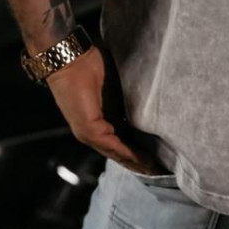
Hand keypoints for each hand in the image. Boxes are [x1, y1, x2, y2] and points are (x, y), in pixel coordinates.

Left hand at [44, 43, 165, 174]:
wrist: (69, 58)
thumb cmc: (90, 66)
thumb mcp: (115, 87)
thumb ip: (126, 101)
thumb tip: (146, 109)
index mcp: (98, 122)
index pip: (119, 142)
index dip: (137, 151)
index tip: (156, 158)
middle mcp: (91, 132)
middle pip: (119, 153)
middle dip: (138, 162)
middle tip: (159, 170)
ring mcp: (88, 132)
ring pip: (116, 153)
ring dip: (135, 162)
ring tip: (154, 169)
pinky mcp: (88, 128)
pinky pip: (112, 145)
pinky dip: (128, 153)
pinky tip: (142, 159)